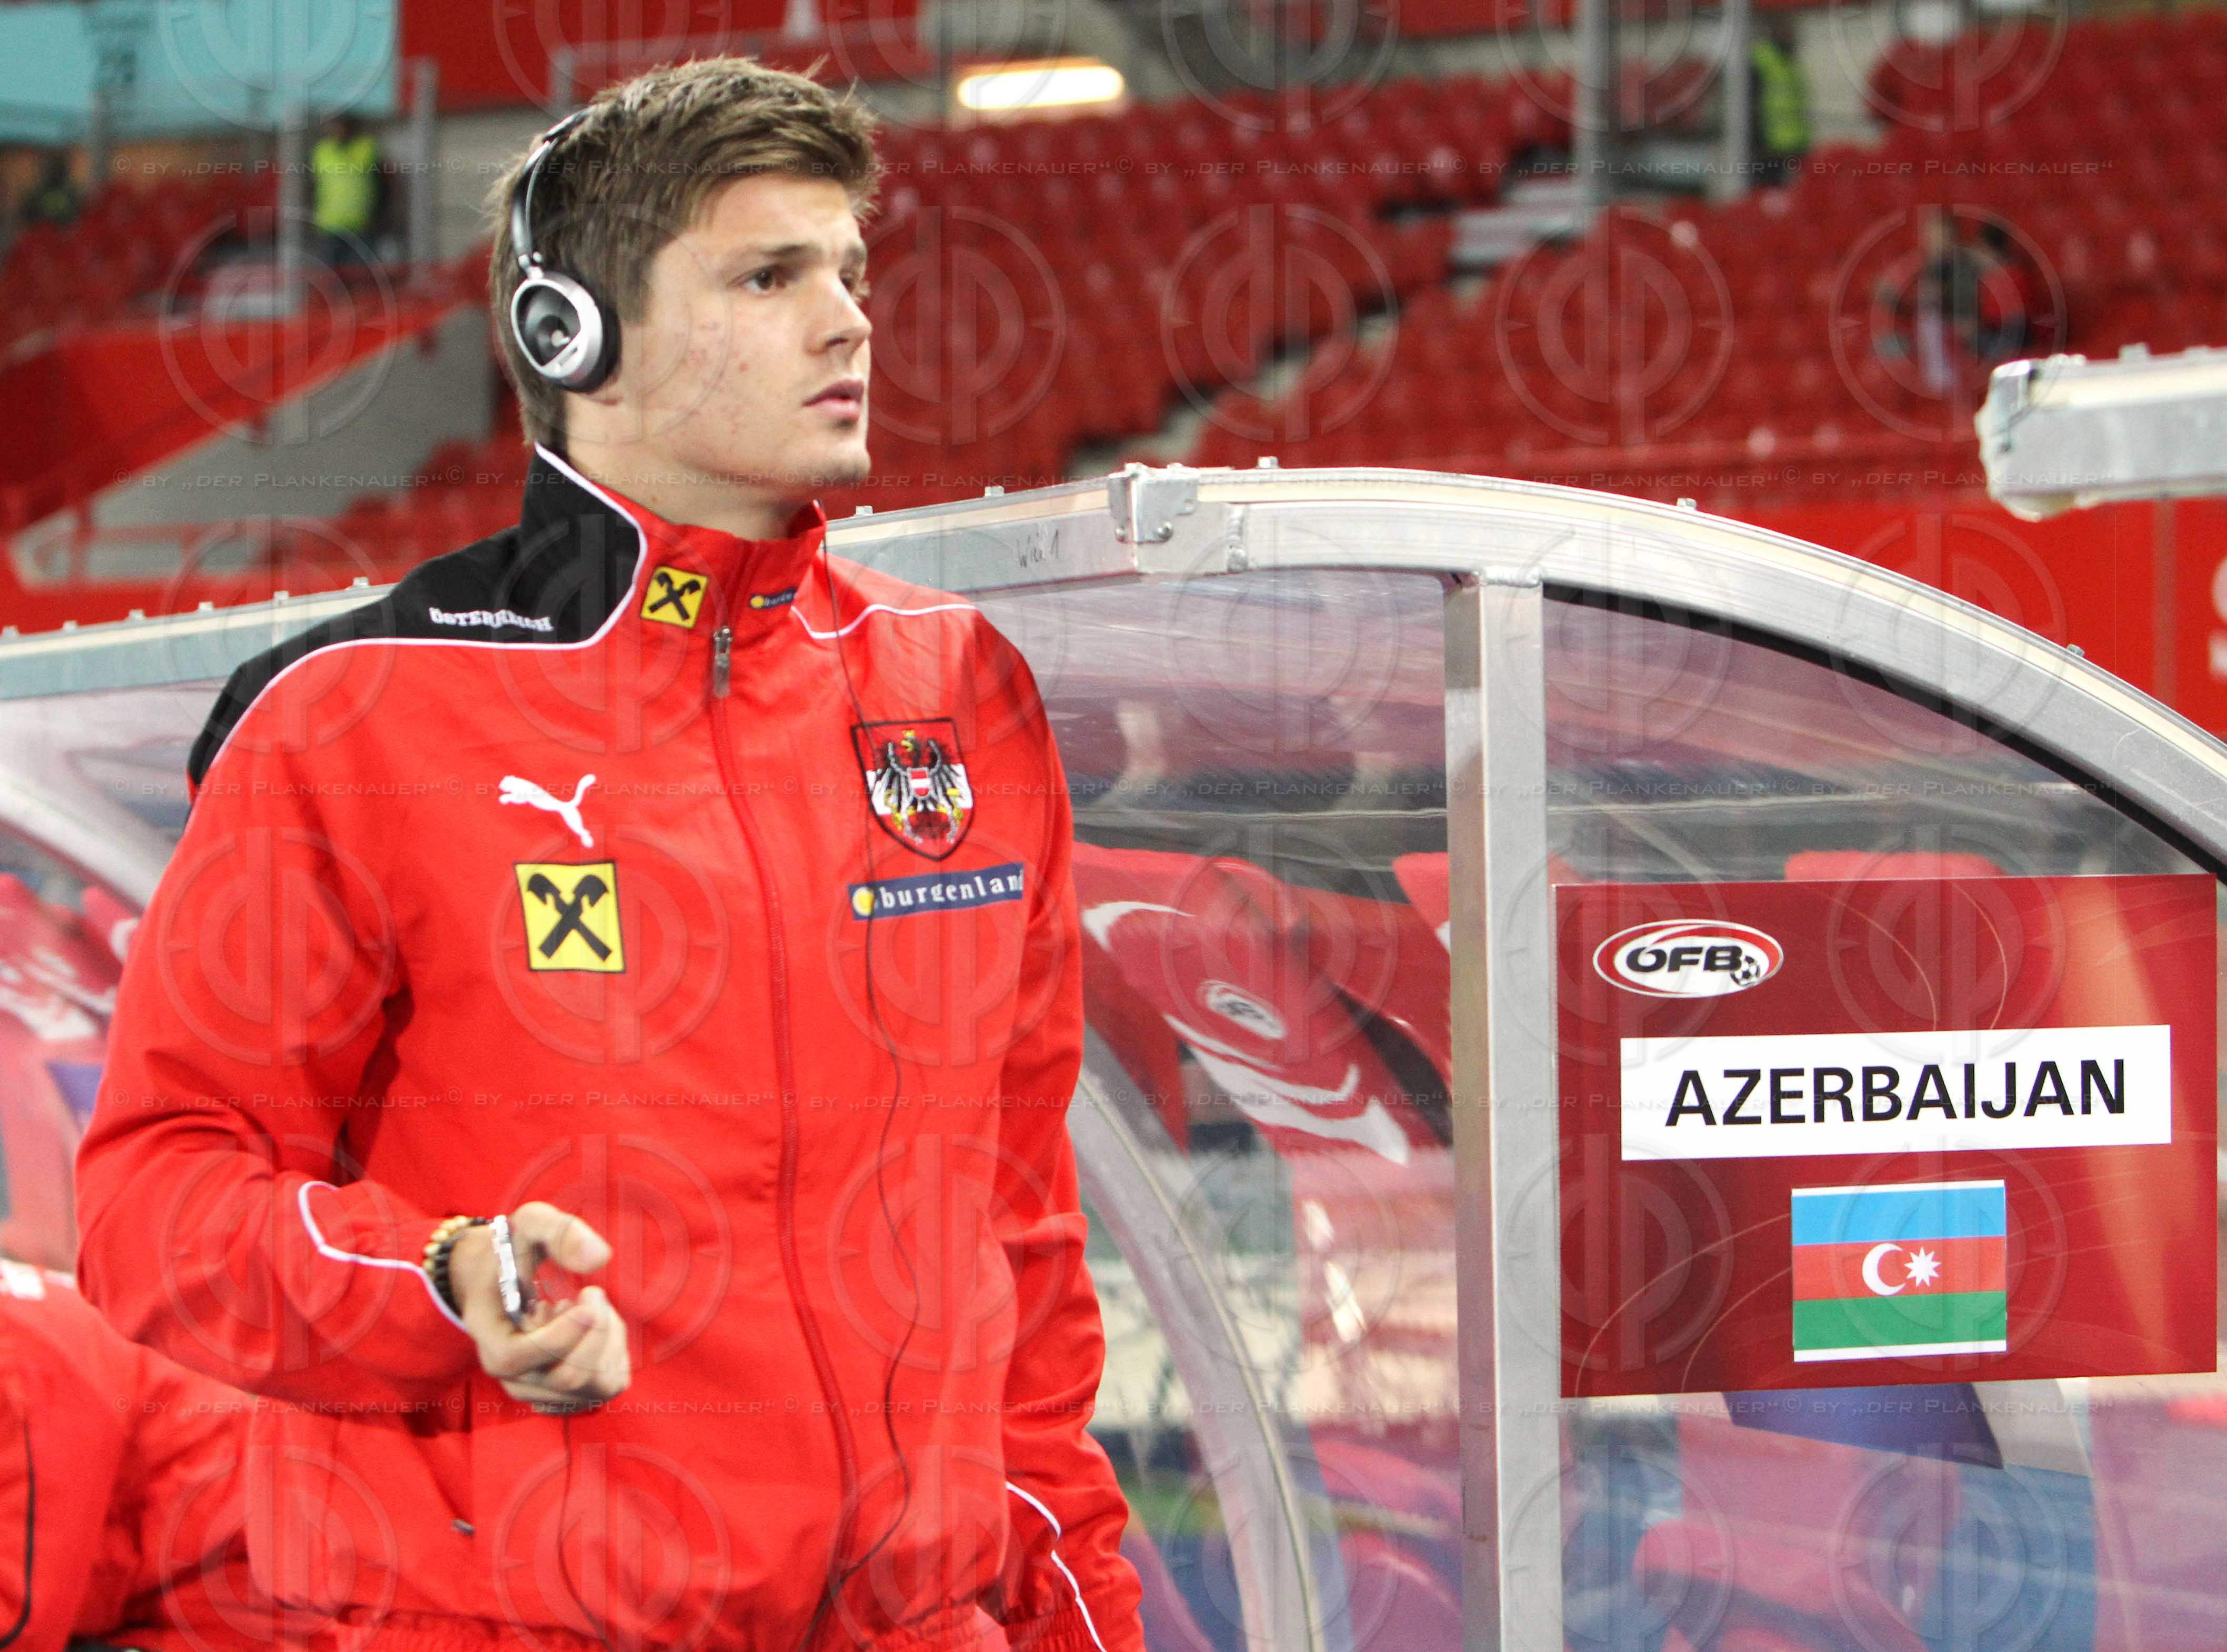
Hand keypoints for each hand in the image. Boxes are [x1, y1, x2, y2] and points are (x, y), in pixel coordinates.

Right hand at [447, 1201, 630, 1414]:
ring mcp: (540, 1392)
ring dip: (608, 1341)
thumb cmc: (516, 1250)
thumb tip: (599, 1258)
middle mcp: (512, 1377)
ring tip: (589, 1310)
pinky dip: (615, 1355)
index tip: (590, 1293)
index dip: (561, 1333)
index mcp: (491, 1340)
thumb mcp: (531, 1224)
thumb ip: (560, 1232)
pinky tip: (596, 1330)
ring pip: (594, 1387)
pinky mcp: (568, 1395)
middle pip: (568, 1378)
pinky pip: (607, 1387)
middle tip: (591, 1294)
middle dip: (597, 1331)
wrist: (503, 1278)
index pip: (518, 1359)